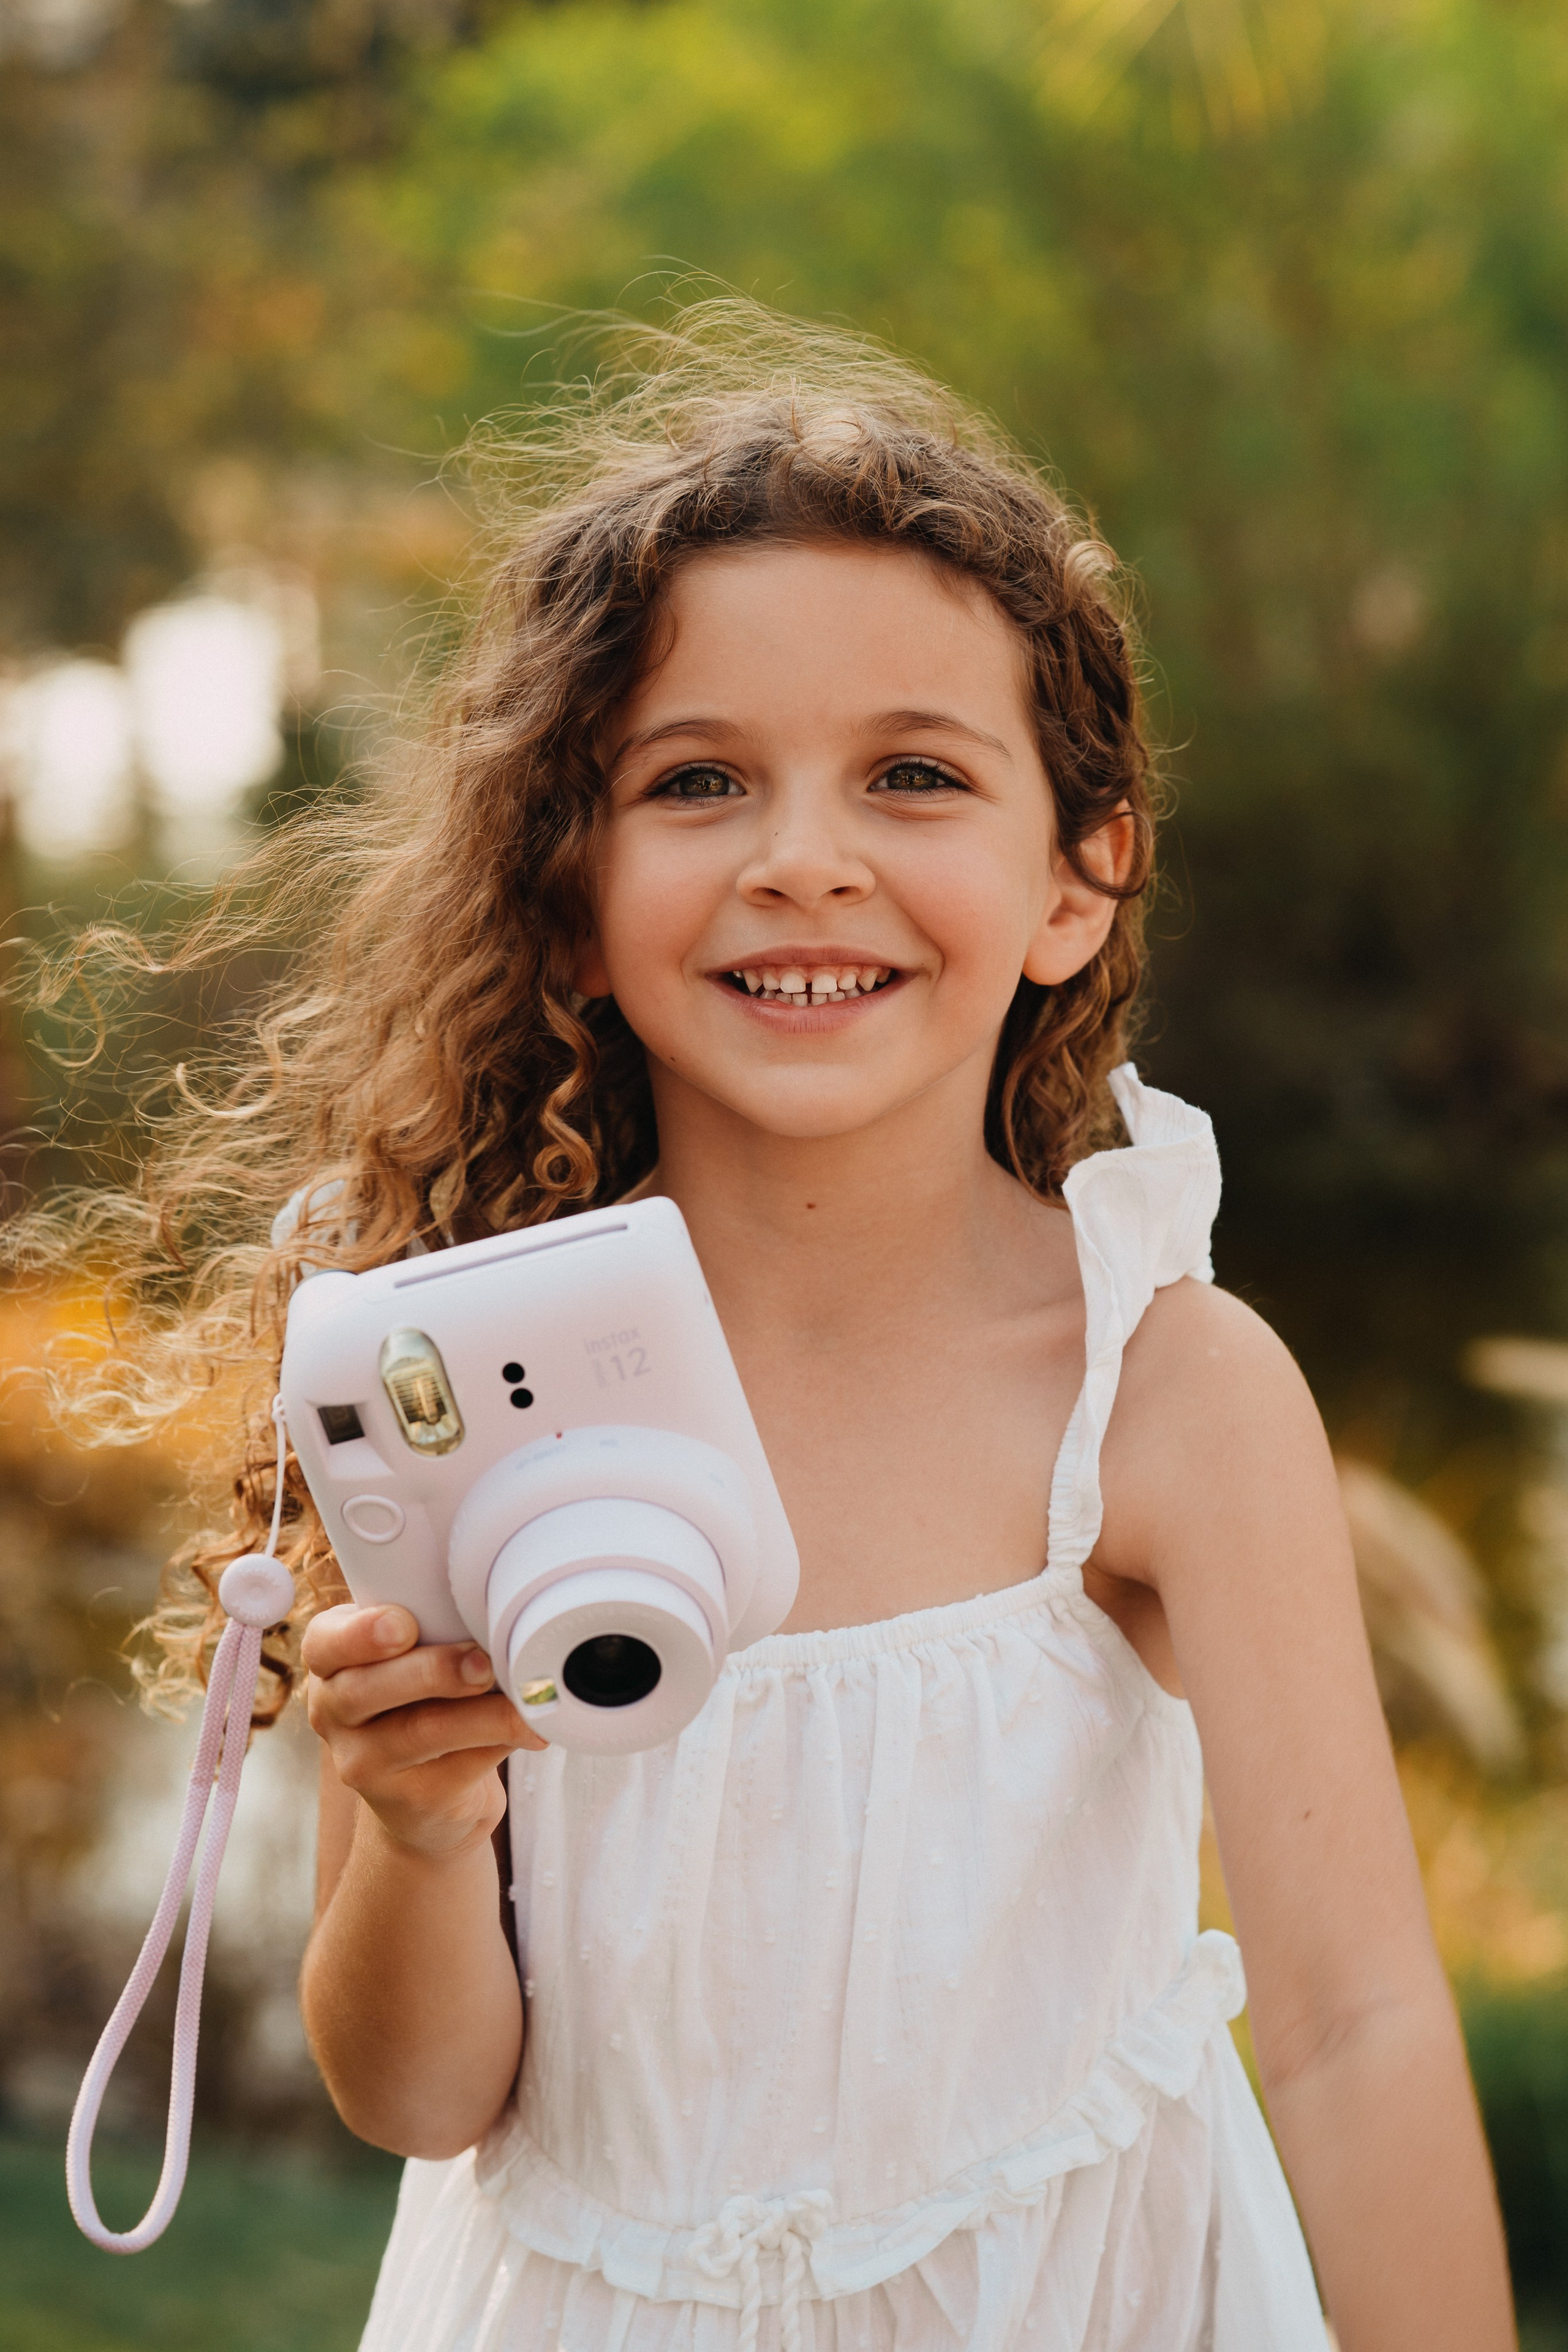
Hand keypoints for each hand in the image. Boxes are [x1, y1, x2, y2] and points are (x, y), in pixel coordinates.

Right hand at [303, 1604, 546, 1860]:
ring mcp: (364, 1763)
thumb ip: (433, 1633)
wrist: (429, 1795)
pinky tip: (535, 1730)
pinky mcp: (407, 1800)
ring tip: (523, 1700)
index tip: (404, 1625)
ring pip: (418, 1731)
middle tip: (481, 1663)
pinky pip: (457, 1766)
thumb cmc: (426, 1699)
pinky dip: (502, 1741)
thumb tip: (496, 1614)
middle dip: (430, 1671)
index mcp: (331, 1662)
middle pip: (365, 1689)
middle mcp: (332, 1713)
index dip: (360, 1634)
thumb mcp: (415, 1657)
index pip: (324, 1643)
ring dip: (479, 1713)